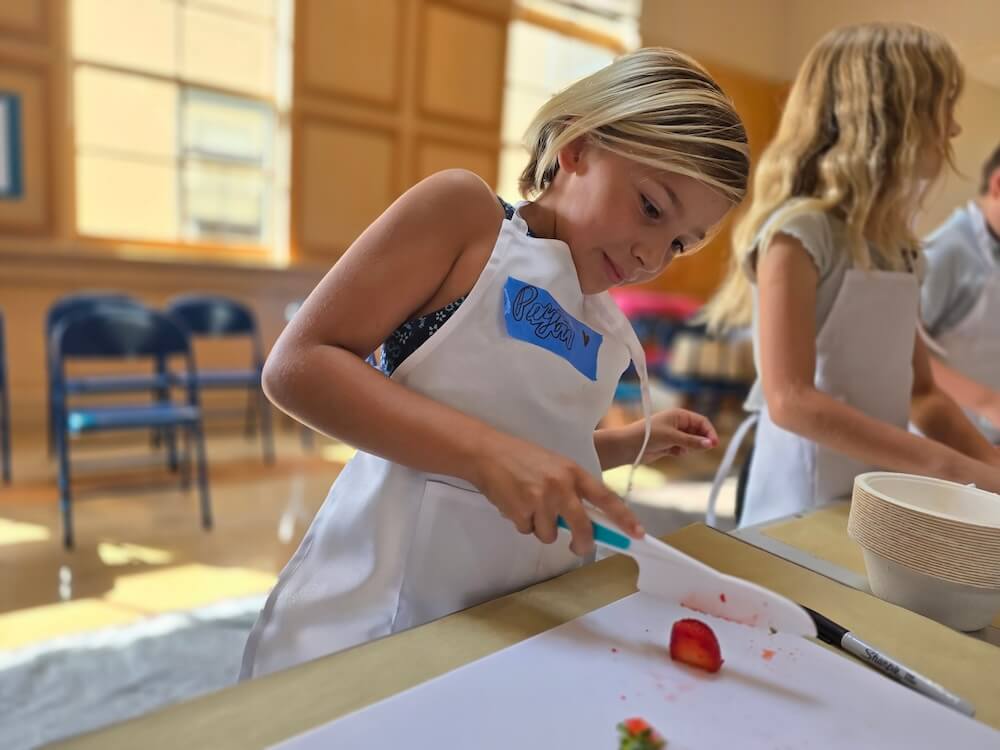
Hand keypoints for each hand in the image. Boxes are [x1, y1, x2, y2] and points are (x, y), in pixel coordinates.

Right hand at [469, 433, 644, 555]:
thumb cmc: (520, 458)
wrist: (486, 452)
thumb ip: (571, 489)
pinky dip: (521, 523)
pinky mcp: (521, 510)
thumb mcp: (554, 466)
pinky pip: (527, 531)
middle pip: (582, 527)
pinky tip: (514, 504)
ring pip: (549, 534)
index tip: (637, 534)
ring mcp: (541, 499)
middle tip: (578, 547)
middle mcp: (561, 486)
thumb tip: (587, 521)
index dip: (623, 518)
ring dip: (539, 527)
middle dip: (582, 543)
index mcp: (573, 472)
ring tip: (527, 506)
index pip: (606, 498)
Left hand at [632, 408, 718, 462]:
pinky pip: (682, 449)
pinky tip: (672, 453)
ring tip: (678, 449)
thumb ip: (692, 441)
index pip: (701, 421)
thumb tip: (710, 444)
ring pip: (691, 442)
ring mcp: (673, 434)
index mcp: (679, 415)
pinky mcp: (669, 445)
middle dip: (699, 441)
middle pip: (698, 432)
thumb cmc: (648, 436)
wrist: (628, 446)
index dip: (709, 432)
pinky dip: (680, 452)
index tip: (714, 444)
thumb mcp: (672, 437)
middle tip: (696, 449)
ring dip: (689, 447)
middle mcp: (677, 423)